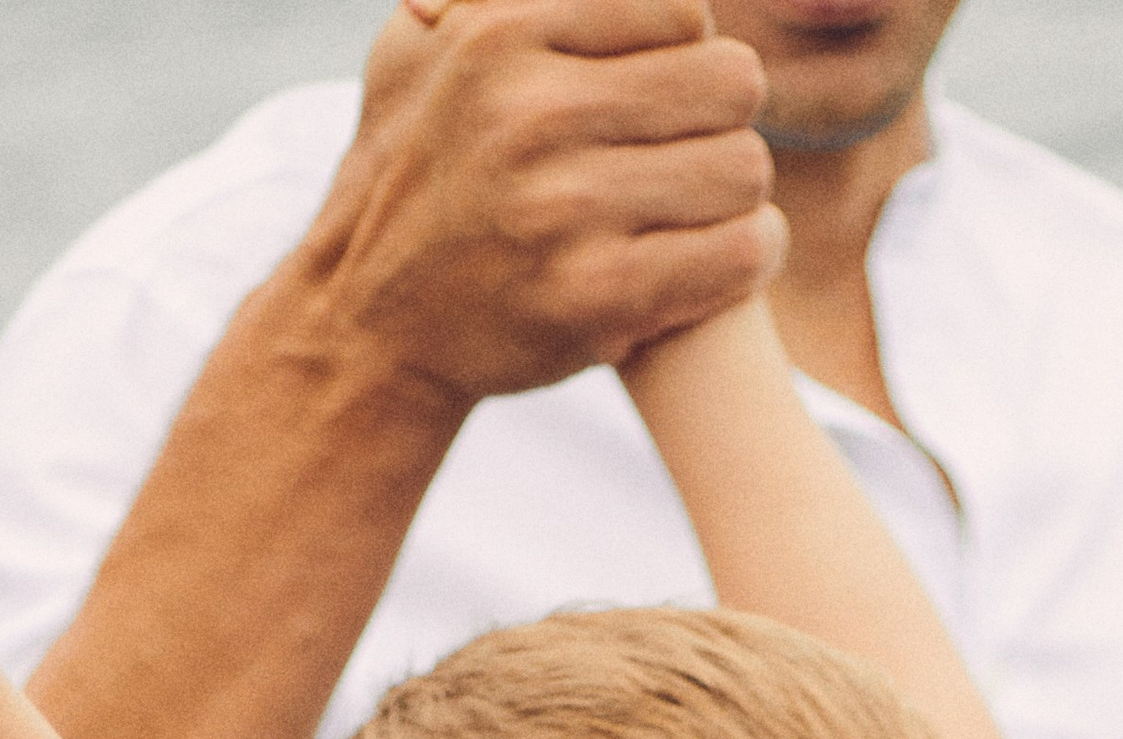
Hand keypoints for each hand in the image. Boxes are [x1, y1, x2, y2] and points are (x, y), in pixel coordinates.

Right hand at [292, 0, 783, 417]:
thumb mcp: (423, 45)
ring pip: (744, 168)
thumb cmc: (416, 176)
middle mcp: (533, 114)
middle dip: (721, 120)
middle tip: (690, 154)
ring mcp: (567, 210)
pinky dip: (750, 254)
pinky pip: (741, 252)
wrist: (372, 323)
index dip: (687, 55)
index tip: (658, 98)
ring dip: (736, 194)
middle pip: (728, 82)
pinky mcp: (600, 297)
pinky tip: (720, 254)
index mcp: (502, 35)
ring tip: (699, 208)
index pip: (681, 11)